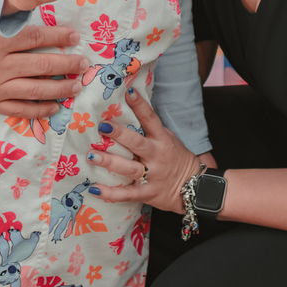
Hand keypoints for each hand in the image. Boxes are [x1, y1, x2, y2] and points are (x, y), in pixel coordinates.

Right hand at [0, 14, 88, 118]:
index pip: (35, 36)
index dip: (58, 36)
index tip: (73, 35)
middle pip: (42, 64)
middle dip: (67, 63)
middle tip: (84, 63)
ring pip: (36, 89)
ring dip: (60, 87)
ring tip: (76, 85)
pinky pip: (19, 110)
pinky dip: (39, 110)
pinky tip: (53, 108)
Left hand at [85, 86, 205, 213]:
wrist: (194, 187)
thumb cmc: (176, 158)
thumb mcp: (168, 139)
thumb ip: (151, 128)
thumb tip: (128, 108)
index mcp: (162, 139)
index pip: (151, 119)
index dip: (140, 105)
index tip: (128, 92)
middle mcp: (156, 156)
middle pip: (137, 143)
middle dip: (119, 135)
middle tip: (102, 126)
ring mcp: (152, 176)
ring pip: (129, 168)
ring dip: (110, 162)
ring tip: (92, 155)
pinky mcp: (147, 193)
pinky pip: (127, 194)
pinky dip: (111, 193)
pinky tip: (95, 189)